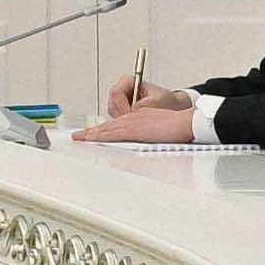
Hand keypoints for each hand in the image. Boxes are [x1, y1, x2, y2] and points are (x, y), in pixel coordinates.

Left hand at [72, 85, 192, 146]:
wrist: (186, 123)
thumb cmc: (178, 128)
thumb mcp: (160, 132)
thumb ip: (149, 138)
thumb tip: (144, 146)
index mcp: (139, 118)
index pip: (116, 125)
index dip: (102, 130)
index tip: (92, 134)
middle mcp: (132, 118)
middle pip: (108, 126)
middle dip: (92, 132)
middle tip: (78, 136)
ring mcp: (132, 123)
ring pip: (106, 129)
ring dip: (92, 134)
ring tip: (78, 138)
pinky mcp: (133, 129)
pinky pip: (112, 133)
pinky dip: (99, 136)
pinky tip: (91, 139)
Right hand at [102, 72, 188, 119]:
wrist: (171, 107)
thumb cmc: (165, 100)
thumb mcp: (158, 100)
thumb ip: (145, 104)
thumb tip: (134, 108)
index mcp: (128, 81)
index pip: (116, 92)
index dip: (123, 105)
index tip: (132, 113)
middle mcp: (122, 90)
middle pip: (112, 103)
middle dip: (123, 114)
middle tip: (134, 120)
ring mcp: (120, 101)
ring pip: (113, 112)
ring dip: (123, 119)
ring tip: (137, 122)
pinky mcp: (121, 111)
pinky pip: (116, 119)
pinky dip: (125, 123)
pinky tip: (135, 124)